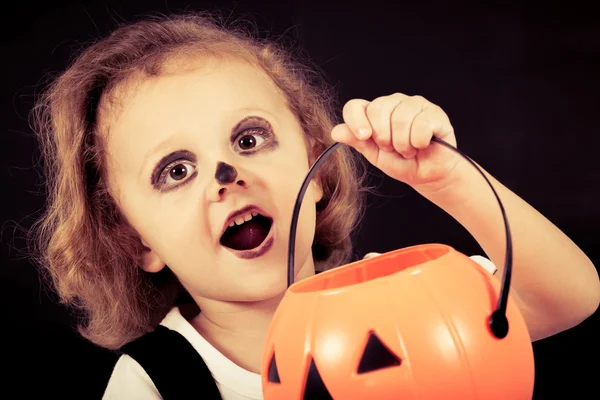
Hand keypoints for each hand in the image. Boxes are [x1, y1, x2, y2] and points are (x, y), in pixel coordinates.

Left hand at [332, 93, 461, 189]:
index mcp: (374, 112)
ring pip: (400, 119)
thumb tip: (336, 131)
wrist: (428, 174)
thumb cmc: (402, 163)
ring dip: (403, 144)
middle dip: (384, 137)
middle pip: (378, 109)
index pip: (355, 106)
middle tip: (393, 148)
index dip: (356, 121)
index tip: (364, 137)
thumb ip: (357, 141)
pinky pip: (421, 124)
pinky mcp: (434, 112)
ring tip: (408, 149)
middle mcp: (393, 103)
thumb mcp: (374, 154)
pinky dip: (419, 142)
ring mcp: (414, 104)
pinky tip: (423, 145)